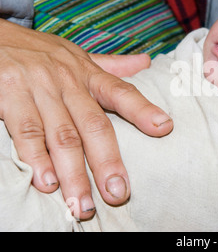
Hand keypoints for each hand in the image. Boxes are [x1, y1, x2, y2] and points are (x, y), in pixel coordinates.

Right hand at [0, 19, 172, 218]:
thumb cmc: (43, 52)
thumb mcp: (79, 56)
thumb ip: (112, 65)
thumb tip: (147, 61)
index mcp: (89, 74)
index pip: (122, 92)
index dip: (143, 109)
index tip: (164, 128)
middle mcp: (68, 81)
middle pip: (93, 125)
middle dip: (108, 161)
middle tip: (118, 193)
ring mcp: (39, 88)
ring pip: (62, 136)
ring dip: (73, 173)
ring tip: (83, 203)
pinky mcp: (9, 93)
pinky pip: (26, 131)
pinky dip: (36, 158)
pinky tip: (47, 182)